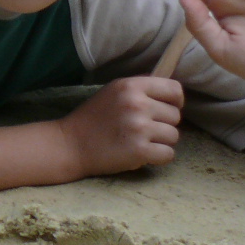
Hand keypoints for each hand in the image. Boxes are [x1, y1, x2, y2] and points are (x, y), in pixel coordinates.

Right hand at [60, 76, 182, 175]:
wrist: (69, 145)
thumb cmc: (92, 118)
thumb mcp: (113, 91)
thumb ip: (140, 89)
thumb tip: (170, 93)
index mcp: (131, 86)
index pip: (174, 90)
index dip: (175, 101)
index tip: (165, 109)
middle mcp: (137, 104)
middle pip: (175, 115)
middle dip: (163, 124)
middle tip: (143, 130)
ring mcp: (139, 128)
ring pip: (173, 136)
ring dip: (161, 142)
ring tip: (140, 142)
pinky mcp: (139, 151)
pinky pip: (168, 154)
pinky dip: (158, 157)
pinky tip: (143, 155)